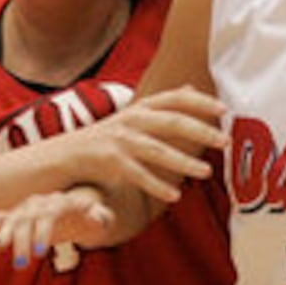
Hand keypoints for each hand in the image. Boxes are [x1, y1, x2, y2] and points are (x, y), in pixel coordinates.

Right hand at [0, 186, 113, 270]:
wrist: (78, 211)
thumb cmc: (91, 217)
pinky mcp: (18, 215)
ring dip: (5, 235)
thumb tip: (97, 217)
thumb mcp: (101, 219)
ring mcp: (29, 208)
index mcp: (62, 202)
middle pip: (28, 218)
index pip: (50, 215)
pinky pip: (1, 216)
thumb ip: (100, 217)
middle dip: (22, 241)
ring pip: (13, 218)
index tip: (41, 253)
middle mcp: (42, 202)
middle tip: (21, 265)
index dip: (43, 233)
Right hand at [62, 85, 226, 202]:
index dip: (201, 102)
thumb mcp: (131, 117)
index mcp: (140, 107)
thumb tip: (192, 88)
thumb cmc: (102, 140)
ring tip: (207, 172)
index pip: (175, 98)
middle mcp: (130, 119)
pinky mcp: (107, 161)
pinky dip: (157, 186)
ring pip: (157, 150)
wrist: (59, 157)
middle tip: (226, 141)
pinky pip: (137, 175)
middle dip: (201, 131)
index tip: (225, 109)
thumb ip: (160, 107)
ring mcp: (117, 140)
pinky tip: (175, 196)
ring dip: (184, 162)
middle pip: (171, 122)